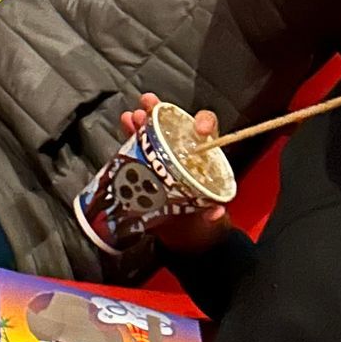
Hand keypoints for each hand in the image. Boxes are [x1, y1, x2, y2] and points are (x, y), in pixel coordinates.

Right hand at [119, 93, 230, 249]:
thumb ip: (212, 215)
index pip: (207, 133)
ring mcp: (164, 159)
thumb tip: (215, 212)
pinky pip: (138, 148)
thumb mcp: (209, 220)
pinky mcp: (147, 168)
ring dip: (143, 120)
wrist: (182, 237)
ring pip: (154, 133)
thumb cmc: (201, 223)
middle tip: (148, 104)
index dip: (204, 123)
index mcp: (204, 160)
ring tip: (133, 114)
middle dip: (161, 113)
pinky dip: (131, 135)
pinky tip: (125, 123)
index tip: (197, 128)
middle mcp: (184, 154)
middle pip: (174, 126)